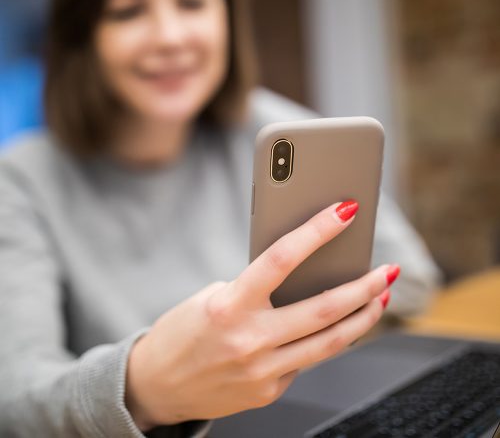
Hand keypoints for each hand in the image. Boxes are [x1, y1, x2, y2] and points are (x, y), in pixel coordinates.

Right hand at [125, 201, 399, 429]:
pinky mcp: (269, 392)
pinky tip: (332, 326)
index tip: (345, 210)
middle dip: (364, 286)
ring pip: (330, 342)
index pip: (283, 259)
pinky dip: (324, 338)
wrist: (155, 387)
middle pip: (324, 309)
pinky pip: (306, 360)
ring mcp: (263, 372)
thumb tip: (302, 276)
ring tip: (380, 295)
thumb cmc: (182, 330)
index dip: (318, 231)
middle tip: (387, 269)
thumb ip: (257, 288)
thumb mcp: (212, 297)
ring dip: (363, 317)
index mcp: (229, 306)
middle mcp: (250, 341)